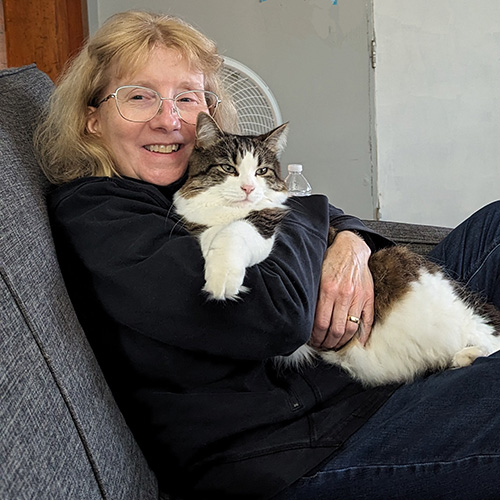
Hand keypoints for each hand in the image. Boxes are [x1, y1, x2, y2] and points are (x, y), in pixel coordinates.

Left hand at [311, 230, 373, 349]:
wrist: (351, 248)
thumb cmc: (330, 261)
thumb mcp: (316, 275)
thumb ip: (313, 295)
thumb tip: (305, 318)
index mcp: (328, 289)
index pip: (320, 323)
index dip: (315, 337)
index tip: (312, 341)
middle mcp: (343, 294)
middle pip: (335, 330)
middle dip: (327, 343)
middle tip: (321, 346)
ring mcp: (358, 297)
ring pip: (350, 330)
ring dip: (341, 342)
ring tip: (333, 345)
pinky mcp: (368, 297)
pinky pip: (367, 322)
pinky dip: (361, 337)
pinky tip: (354, 343)